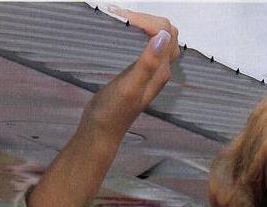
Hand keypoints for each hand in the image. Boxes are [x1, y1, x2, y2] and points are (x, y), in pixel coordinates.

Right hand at [81, 7, 181, 142]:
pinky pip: (146, 46)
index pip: (165, 32)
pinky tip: (123, 32)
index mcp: (160, 71)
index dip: (147, 20)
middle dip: (146, 18)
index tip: (123, 18)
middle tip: (121, 16)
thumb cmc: (114, 112)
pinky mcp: (138, 72)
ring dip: (144, 24)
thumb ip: (147, 62)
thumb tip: (162, 36)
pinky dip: (138, 33)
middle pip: (166, 32)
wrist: (101, 130)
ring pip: (158, 38)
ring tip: (121, 19)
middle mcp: (159, 70)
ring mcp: (149, 71)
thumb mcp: (130, 86)